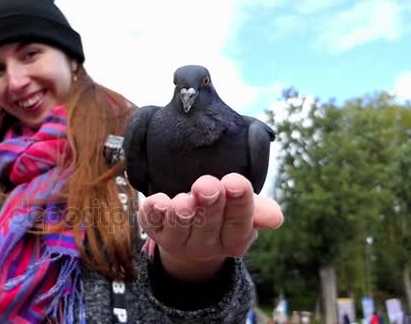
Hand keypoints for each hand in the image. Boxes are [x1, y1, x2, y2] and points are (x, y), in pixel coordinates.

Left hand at [137, 173, 282, 281]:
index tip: (235, 182)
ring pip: (180, 228)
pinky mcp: (155, 231)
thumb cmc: (223, 212)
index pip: (240, 225)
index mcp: (233, 241)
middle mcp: (205, 245)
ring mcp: (178, 241)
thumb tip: (275, 217)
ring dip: (182, 213)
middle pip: (209, 225)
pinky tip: (155, 202)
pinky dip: (152, 212)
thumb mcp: (243, 209)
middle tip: (207, 185)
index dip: (239, 204)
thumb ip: (258, 210)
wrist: (190, 230)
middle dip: (209, 204)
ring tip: (184, 200)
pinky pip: (152, 224)